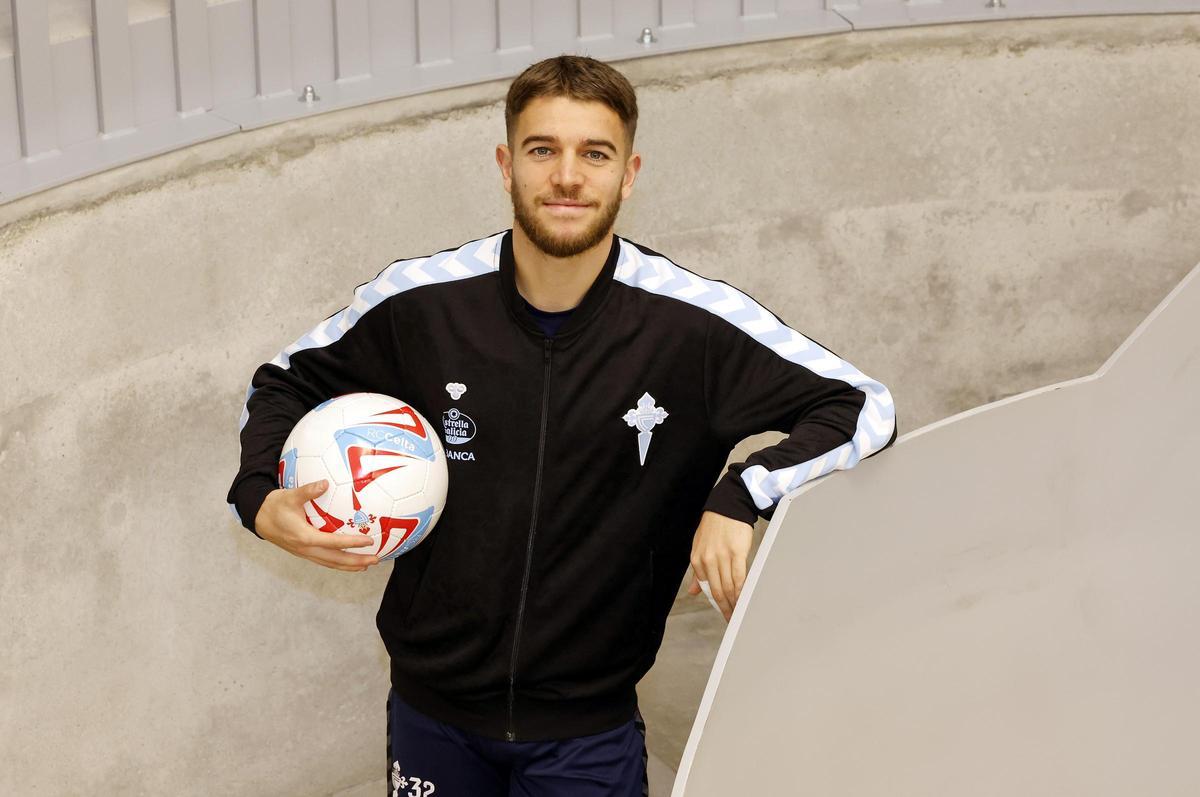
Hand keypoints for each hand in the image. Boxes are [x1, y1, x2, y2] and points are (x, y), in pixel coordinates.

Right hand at [254, 479, 380, 571]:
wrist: (258, 518)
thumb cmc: (275, 506)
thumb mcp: (290, 496)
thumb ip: (307, 491)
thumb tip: (324, 483)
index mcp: (304, 537)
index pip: (333, 542)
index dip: (352, 543)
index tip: (369, 541)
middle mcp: (306, 549)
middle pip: (335, 559)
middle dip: (356, 561)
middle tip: (376, 559)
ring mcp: (304, 553)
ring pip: (330, 563)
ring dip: (350, 566)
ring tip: (367, 565)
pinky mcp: (304, 553)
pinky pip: (325, 560)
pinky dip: (339, 563)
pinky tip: (349, 561)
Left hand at [687, 511, 753, 621]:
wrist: (728, 506)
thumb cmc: (714, 526)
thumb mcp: (700, 547)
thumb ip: (698, 572)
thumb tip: (692, 591)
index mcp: (697, 560)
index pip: (706, 588)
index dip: (715, 603)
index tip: (723, 612)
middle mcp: (708, 560)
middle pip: (717, 591)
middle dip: (725, 608)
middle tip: (732, 619)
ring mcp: (722, 557)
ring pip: (728, 587)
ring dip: (735, 602)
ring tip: (740, 613)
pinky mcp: (737, 553)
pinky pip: (739, 577)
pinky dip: (742, 591)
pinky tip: (744, 599)